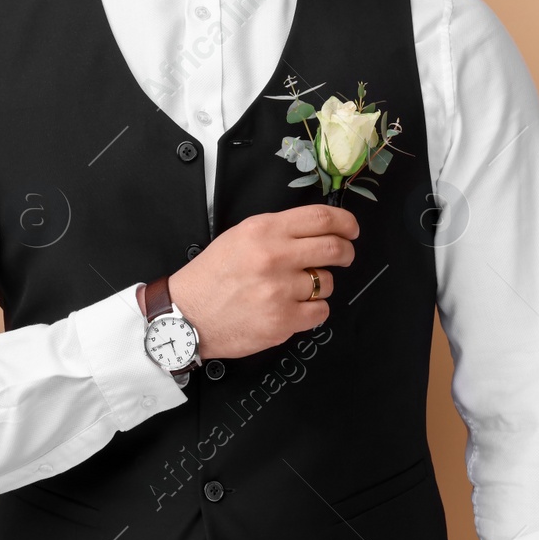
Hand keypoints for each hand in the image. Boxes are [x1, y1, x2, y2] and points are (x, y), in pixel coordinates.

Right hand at [143, 203, 357, 360]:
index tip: (351, 229)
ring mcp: (279, 291)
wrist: (187, 314)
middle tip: (343, 255)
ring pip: (327, 282)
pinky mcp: (282, 322)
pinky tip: (293, 307)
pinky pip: (320, 312)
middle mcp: (274, 257)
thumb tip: (319, 230)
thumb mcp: (240, 236)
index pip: (320, 217)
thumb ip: (278, 230)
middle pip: (334, 248)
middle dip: (346, 252)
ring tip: (295, 288)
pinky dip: (312, 310)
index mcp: (263, 230)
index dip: (345, 221)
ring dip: (320, 285)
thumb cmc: (212, 275)